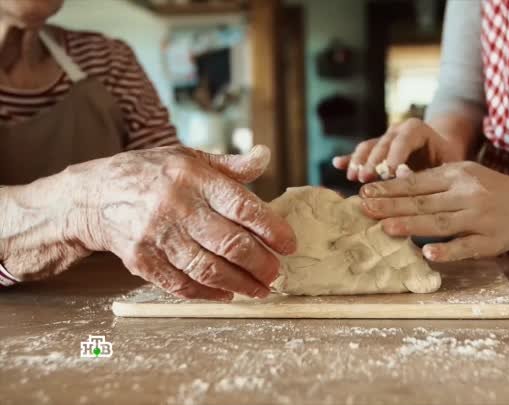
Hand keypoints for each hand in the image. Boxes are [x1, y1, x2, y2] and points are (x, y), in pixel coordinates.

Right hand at [73, 145, 296, 300]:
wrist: (93, 195)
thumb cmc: (150, 174)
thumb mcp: (189, 157)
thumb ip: (230, 164)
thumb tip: (265, 156)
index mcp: (193, 178)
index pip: (243, 207)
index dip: (271, 229)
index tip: (289, 244)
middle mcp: (177, 207)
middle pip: (230, 243)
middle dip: (261, 264)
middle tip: (277, 273)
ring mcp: (157, 236)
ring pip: (208, 268)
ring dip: (240, 283)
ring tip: (260, 289)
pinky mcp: (141, 259)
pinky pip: (180, 283)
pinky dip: (207, 292)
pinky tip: (226, 293)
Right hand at [332, 118, 464, 182]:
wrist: (440, 152)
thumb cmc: (446, 161)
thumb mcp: (445, 165)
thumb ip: (428, 169)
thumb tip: (404, 176)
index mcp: (417, 129)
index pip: (404, 139)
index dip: (395, 155)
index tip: (389, 173)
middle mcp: (397, 131)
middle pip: (382, 143)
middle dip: (373, 161)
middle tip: (366, 178)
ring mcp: (383, 139)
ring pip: (367, 147)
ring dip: (359, 162)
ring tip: (354, 177)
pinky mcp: (374, 150)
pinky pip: (360, 153)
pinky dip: (349, 159)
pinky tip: (337, 164)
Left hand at [358, 162, 508, 260]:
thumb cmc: (488, 188)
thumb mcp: (464, 175)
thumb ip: (433, 181)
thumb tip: (396, 184)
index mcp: (458, 174)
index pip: (417, 182)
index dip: (390, 188)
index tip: (365, 193)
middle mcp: (469, 194)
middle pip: (424, 202)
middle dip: (391, 205)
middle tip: (364, 209)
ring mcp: (481, 218)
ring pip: (441, 222)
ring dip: (412, 225)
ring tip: (385, 227)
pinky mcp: (492, 241)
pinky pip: (467, 247)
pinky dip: (448, 250)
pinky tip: (428, 253)